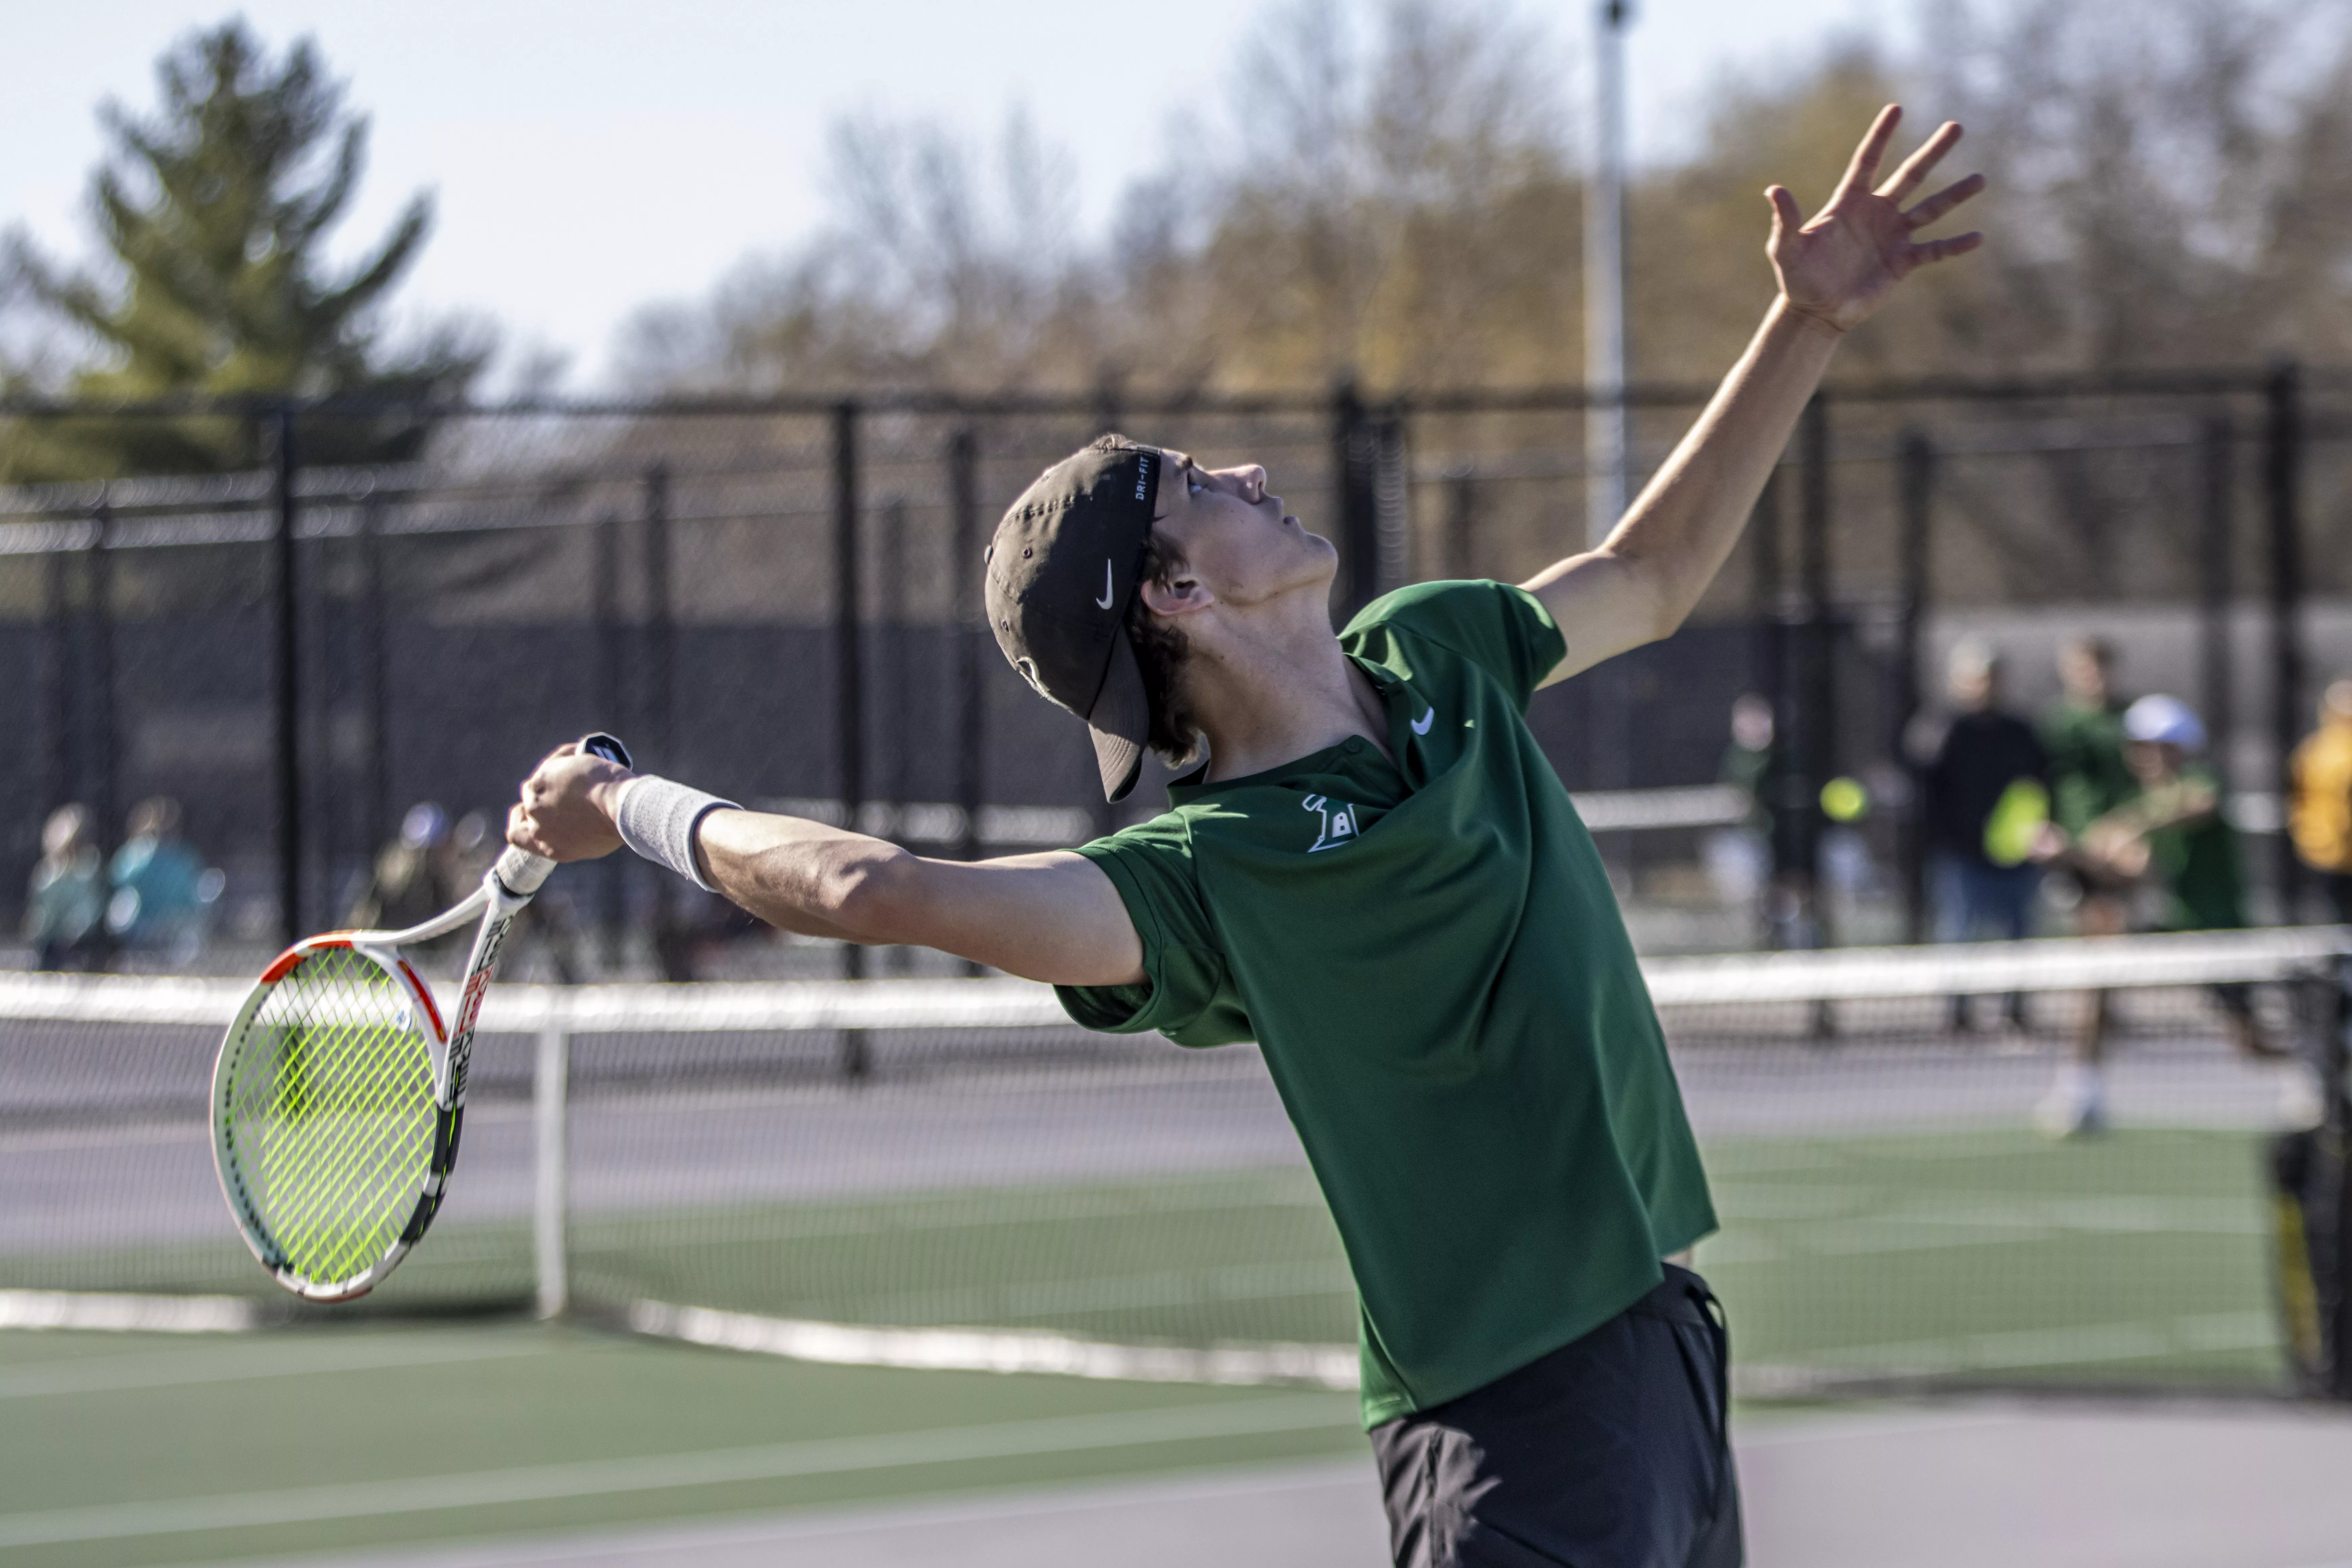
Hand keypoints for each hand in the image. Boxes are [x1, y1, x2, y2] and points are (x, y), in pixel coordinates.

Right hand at [506, 740, 632, 862]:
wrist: (618, 808)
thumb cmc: (617, 825)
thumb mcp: (593, 841)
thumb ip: (574, 833)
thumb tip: (575, 815)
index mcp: (550, 848)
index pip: (518, 835)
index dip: (523, 821)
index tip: (533, 812)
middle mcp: (538, 828)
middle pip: (528, 807)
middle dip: (542, 795)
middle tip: (561, 785)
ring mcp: (536, 803)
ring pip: (535, 784)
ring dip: (553, 774)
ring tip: (580, 768)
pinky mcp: (542, 779)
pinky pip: (553, 762)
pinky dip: (567, 757)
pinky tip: (583, 754)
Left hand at [1768, 105, 1984, 334]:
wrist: (1815, 312)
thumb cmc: (1798, 279)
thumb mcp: (1786, 250)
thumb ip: (1785, 220)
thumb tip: (1774, 190)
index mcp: (1850, 203)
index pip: (1867, 161)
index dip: (1881, 136)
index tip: (1896, 108)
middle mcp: (1877, 214)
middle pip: (1910, 175)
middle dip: (1933, 152)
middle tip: (1956, 126)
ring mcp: (1893, 236)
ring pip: (1930, 209)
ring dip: (1955, 195)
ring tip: (1980, 179)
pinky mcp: (1902, 262)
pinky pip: (1934, 250)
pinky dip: (1954, 245)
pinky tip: (1977, 237)